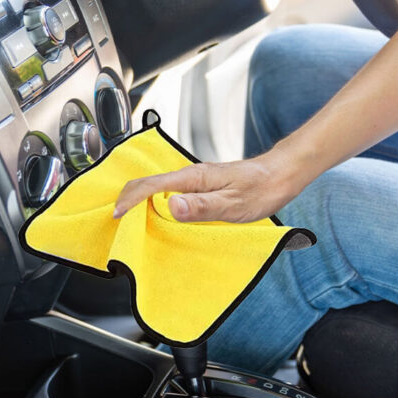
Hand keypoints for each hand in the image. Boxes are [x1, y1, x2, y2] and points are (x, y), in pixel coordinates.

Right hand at [113, 152, 301, 222]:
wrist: (281, 175)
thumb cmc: (261, 189)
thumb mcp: (232, 204)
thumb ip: (201, 206)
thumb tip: (170, 205)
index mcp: (193, 178)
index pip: (150, 185)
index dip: (129, 201)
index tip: (117, 217)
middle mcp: (190, 176)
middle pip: (148, 184)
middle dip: (128, 200)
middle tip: (118, 223)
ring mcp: (194, 180)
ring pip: (157, 188)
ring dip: (141, 203)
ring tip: (131, 222)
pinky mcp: (200, 187)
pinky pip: (170, 193)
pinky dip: (157, 204)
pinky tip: (158, 217)